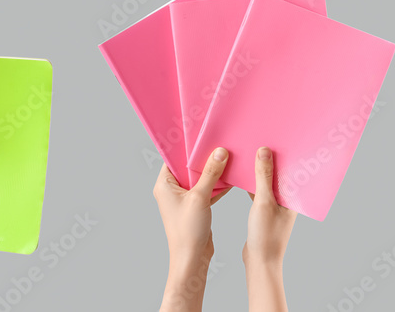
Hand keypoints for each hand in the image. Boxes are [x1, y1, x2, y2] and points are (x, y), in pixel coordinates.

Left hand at [154, 147, 230, 311]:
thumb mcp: (200, 197)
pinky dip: (216, 185)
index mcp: (164, 184)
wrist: (192, 258)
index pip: (174, 158)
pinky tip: (230, 178)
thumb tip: (220, 152)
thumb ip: (211, 173)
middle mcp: (171, 190)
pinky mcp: (195, 206)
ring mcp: (183, 199)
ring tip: (227, 159)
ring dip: (212, 172)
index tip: (202, 137)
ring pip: (199, 178)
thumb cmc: (188, 230)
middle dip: (204, 159)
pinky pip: (206, 190)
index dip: (188, 148)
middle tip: (219, 145)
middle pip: (188, 167)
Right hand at [244, 147, 294, 311]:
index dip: (283, 152)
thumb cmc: (266, 235)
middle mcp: (286, 198)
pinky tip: (240, 172)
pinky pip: (258, 190)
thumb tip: (264, 150)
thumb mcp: (264, 202)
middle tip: (259, 137)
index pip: (290, 167)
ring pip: (266, 180)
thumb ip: (264, 176)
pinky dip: (251, 182)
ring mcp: (275, 204)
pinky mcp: (263, 210)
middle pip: (278, 172)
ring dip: (259, 169)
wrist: (259, 262)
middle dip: (269, 157)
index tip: (275, 134)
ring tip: (248, 150)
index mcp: (292, 195)